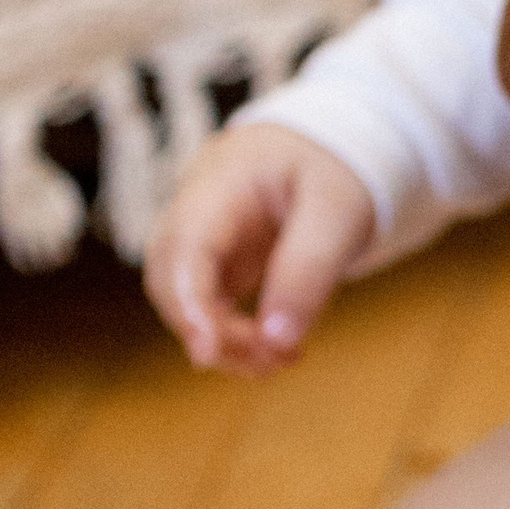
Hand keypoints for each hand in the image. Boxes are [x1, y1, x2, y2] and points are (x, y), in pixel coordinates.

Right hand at [144, 124, 375, 376]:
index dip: (187, 302)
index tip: (207, 351)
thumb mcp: (340, 210)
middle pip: (169, 280)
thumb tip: (277, 342)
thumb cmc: (334, 167)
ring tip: (282, 360)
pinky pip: (207, 307)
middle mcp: (194, 208)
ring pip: (183, 300)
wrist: (329, 148)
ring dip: (225, 343)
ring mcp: (199, 236)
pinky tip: (276, 351)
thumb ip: (310, 271)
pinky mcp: (213, 262)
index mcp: (221, 180)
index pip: (184, 244)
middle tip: (271, 360)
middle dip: (210, 332)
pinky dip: (236, 337)